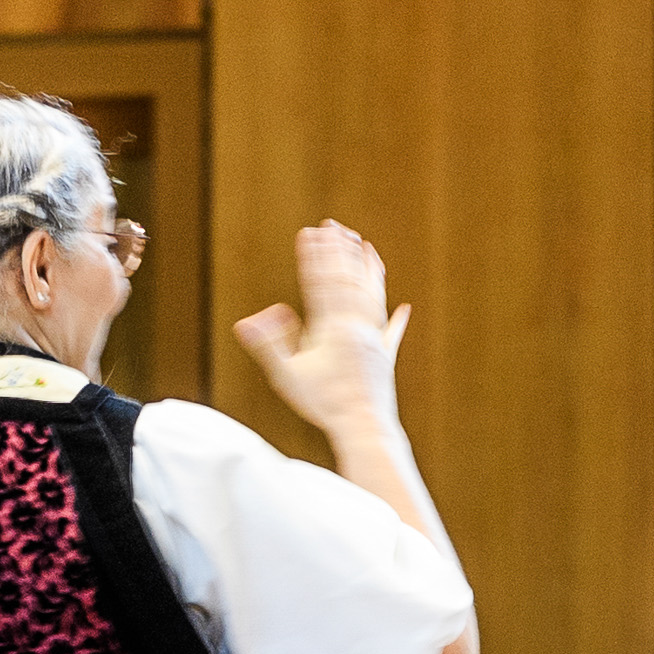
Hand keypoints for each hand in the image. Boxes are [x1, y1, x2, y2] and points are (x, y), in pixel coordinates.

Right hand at [232, 220, 413, 441]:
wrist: (364, 428)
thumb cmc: (323, 405)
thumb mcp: (286, 376)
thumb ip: (268, 345)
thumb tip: (249, 320)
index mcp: (332, 329)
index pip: (320, 283)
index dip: (313, 257)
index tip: (307, 233)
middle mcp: (358, 328)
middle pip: (348, 281)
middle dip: (338, 251)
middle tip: (333, 225)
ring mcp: (374, 341)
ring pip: (372, 297)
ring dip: (367, 269)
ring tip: (365, 246)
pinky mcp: (385, 359)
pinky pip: (391, 331)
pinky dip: (395, 318)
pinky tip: (404, 308)